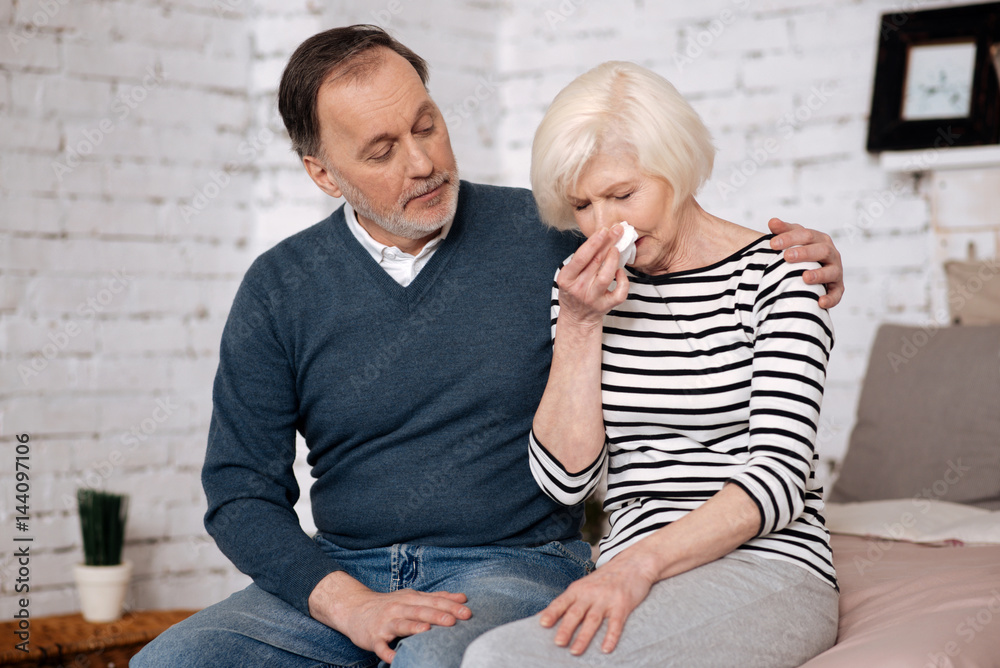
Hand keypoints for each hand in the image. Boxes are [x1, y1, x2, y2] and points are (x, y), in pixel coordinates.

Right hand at [308, 571, 470, 663]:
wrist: (355, 609)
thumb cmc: (390, 605)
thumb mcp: (412, 597)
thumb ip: (437, 598)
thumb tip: (463, 598)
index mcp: (411, 598)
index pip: (434, 601)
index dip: (450, 606)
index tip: (467, 612)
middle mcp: (399, 608)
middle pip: (420, 611)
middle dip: (437, 615)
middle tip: (454, 621)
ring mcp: (385, 622)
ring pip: (401, 624)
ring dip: (414, 627)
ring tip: (427, 631)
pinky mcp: (373, 637)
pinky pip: (380, 645)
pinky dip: (386, 651)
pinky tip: (394, 657)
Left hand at [539, 555, 655, 655]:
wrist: (633, 564)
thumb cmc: (605, 578)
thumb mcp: (584, 585)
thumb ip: (569, 600)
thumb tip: (545, 616)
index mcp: (579, 589)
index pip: (562, 602)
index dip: (552, 612)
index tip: (542, 624)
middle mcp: (591, 593)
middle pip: (576, 612)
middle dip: (566, 628)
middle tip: (558, 642)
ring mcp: (606, 599)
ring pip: (593, 620)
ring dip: (584, 636)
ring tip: (575, 651)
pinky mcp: (623, 604)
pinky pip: (616, 623)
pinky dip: (611, 636)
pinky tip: (606, 649)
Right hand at [557, 227, 629, 328]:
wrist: (576, 318)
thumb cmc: (574, 291)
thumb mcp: (569, 275)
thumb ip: (581, 260)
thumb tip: (601, 237)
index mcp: (566, 278)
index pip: (581, 257)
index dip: (594, 242)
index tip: (603, 230)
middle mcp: (579, 288)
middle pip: (596, 262)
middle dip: (608, 242)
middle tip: (617, 230)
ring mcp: (592, 298)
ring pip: (606, 276)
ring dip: (614, 259)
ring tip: (617, 248)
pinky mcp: (605, 306)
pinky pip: (619, 293)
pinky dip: (623, 281)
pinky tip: (620, 272)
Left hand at [768, 218, 843, 308]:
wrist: (812, 272)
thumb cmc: (799, 253)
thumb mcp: (792, 240)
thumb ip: (783, 231)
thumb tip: (772, 222)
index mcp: (819, 239)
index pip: (806, 234)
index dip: (789, 238)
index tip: (772, 244)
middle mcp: (830, 253)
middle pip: (821, 250)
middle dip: (804, 253)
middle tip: (786, 256)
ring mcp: (835, 271)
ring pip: (831, 271)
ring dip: (819, 274)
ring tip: (805, 277)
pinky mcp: (837, 288)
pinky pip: (836, 294)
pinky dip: (830, 299)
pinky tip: (820, 302)